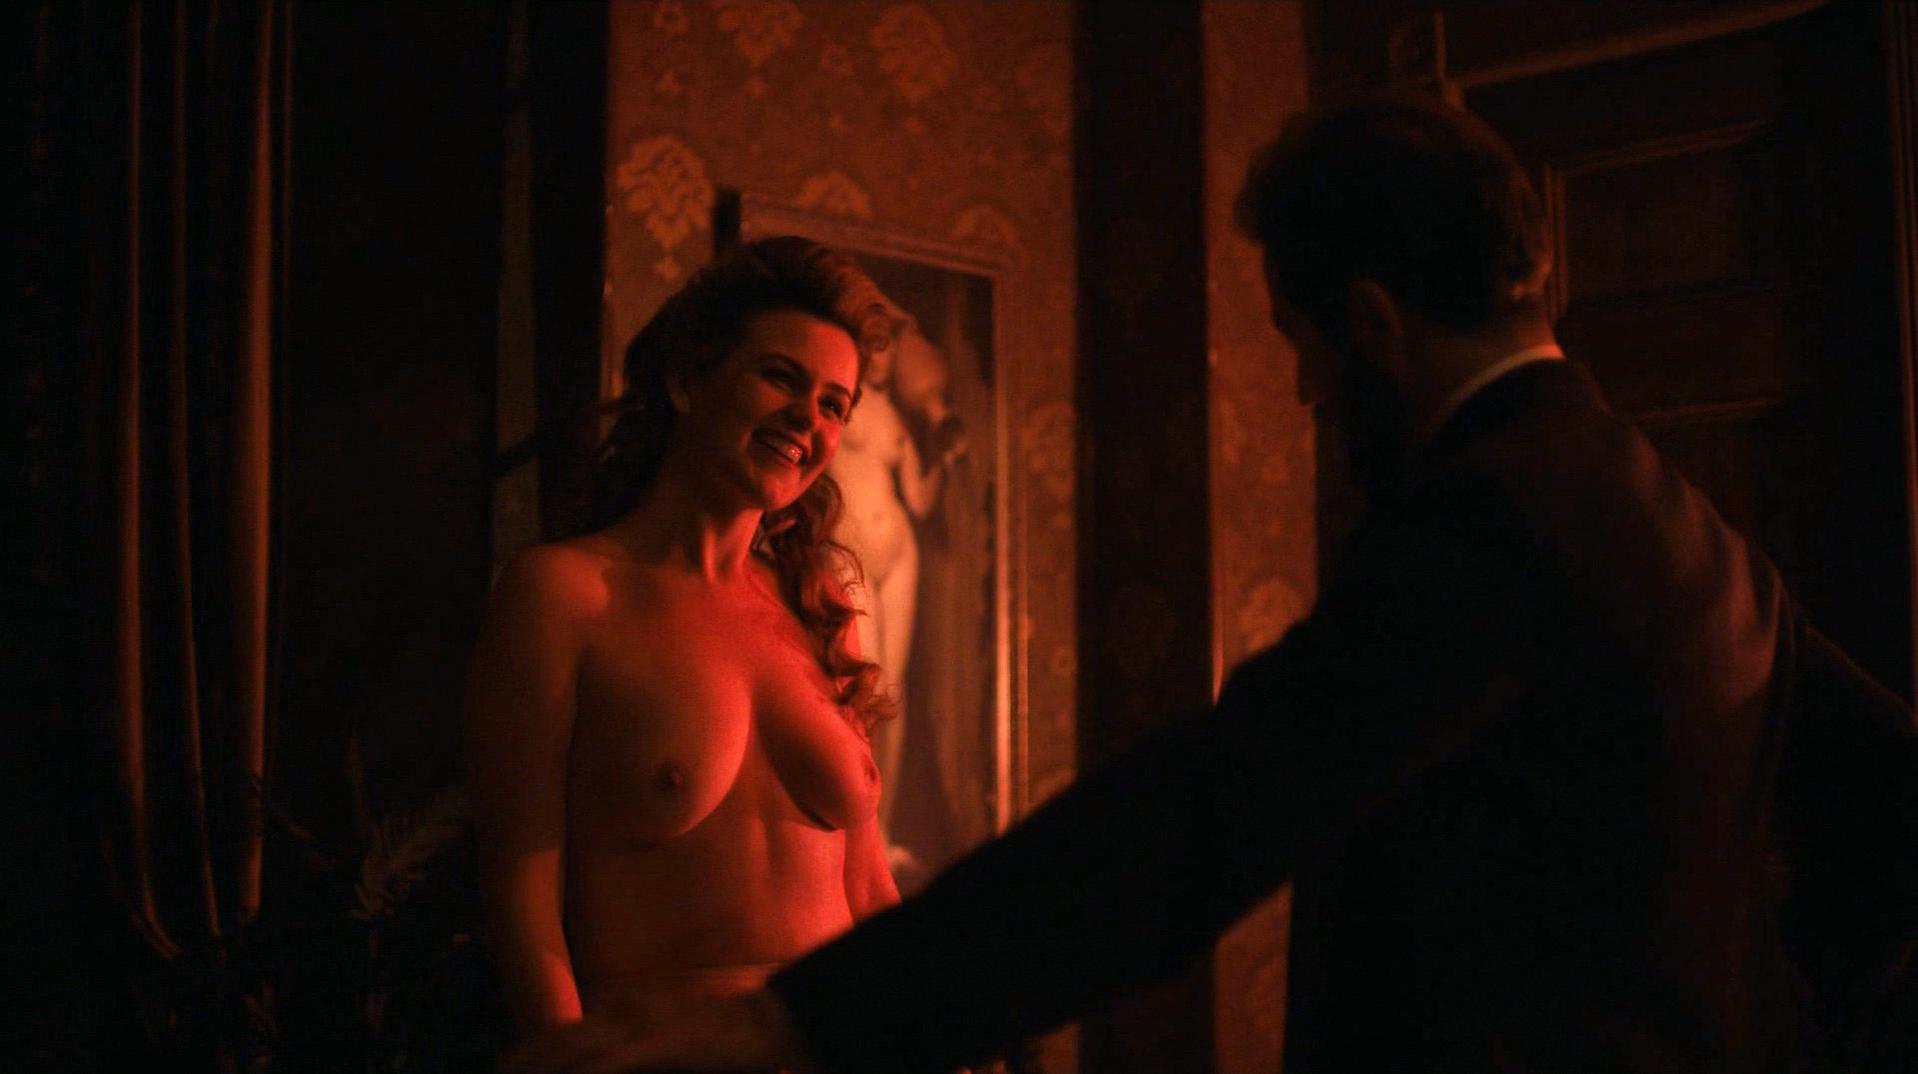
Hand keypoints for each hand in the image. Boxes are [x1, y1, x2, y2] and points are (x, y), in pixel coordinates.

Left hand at [501, 990, 800, 1073]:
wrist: (772, 1022)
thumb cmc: (728, 1038)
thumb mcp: (675, 1033)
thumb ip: (642, 1043)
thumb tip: (614, 1056)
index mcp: (630, 1008)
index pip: (567, 1030)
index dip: (533, 1050)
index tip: (509, 1066)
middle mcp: (628, 1012)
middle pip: (560, 1040)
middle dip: (527, 1062)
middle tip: (503, 1073)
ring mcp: (640, 1027)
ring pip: (573, 1051)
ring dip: (543, 1066)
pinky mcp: (654, 1043)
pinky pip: (604, 1064)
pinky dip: (580, 1072)